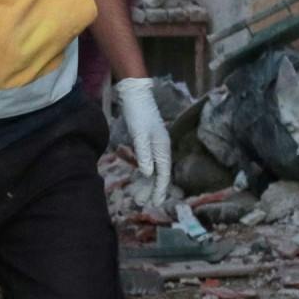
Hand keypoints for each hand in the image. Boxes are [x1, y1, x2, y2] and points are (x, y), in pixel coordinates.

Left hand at [114, 77, 171, 196]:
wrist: (134, 95)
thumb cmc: (138, 114)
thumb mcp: (139, 135)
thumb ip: (144, 154)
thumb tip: (149, 174)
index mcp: (163, 148)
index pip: (164, 174)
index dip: (160, 189)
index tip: (155, 203)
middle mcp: (161, 149)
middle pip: (159, 174)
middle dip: (151, 189)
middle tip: (141, 203)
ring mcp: (154, 146)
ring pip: (152, 169)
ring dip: (146, 183)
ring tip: (137, 196)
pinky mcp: (146, 142)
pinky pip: (147, 162)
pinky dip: (143, 172)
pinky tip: (138, 179)